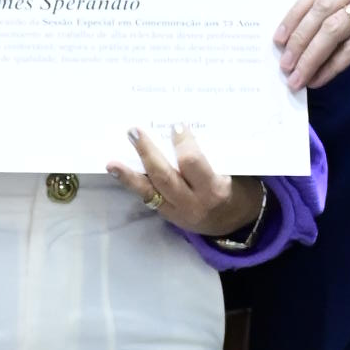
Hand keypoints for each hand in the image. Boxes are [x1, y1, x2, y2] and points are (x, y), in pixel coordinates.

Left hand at [108, 124, 266, 238]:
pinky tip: (116, 170)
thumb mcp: (234, 172)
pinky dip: (131, 182)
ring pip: (149, 190)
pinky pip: (146, 197)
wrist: (235, 223)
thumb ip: (212, 155)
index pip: (192, 163)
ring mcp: (177, 211)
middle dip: (148, 153)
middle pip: (165, 176)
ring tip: (112, 160)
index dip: (183, 143)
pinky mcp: (167, 215)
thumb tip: (183, 128)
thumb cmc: (236, 188)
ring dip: (129, 173)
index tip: (176, 126)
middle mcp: (193, 202)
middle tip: (134, 132)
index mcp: (214, 189)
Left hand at [275, 0, 349, 91]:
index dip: (295, 14)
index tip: (280, 38)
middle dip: (298, 38)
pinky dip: (332, 66)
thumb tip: (307, 40)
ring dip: (310, 56)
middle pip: (322, 6)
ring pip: (333, 27)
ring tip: (297, 77)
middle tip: (284, 63)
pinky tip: (320, 79)